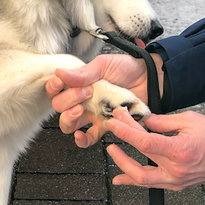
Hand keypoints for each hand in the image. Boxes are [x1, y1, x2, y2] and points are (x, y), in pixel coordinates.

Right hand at [46, 53, 161, 147]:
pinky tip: (81, 135)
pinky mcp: (105, 125)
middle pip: (60, 107)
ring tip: (80, 110)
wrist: (151, 79)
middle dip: (67, 100)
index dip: (54, 88)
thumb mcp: (104, 65)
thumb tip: (60, 72)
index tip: (60, 82)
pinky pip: (89, 138)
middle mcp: (83, 100)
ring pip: (69, 124)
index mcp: (79, 83)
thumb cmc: (128, 69)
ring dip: (69, 119)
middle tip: (84, 93)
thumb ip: (83, 72)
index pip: (57, 89)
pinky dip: (82, 140)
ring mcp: (93, 114)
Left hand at [106, 109, 204, 189]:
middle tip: (113, 128)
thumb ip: (162, 122)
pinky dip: (133, 180)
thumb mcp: (189, 120)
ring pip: (141, 178)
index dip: (125, 131)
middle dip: (122, 141)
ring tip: (113, 151)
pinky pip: (150, 184)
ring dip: (123, 165)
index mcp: (179, 150)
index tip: (114, 121)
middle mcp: (176, 170)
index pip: (144, 142)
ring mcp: (175, 181)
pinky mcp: (176, 185)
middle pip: (140, 157)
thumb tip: (143, 121)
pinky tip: (120, 178)